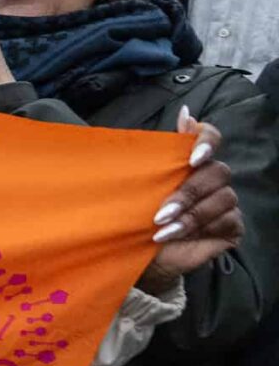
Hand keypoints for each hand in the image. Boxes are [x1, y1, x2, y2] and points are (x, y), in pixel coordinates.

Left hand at [140, 112, 241, 291]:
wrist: (133, 253)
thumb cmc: (134, 214)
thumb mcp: (139, 182)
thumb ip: (160, 150)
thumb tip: (186, 112)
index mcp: (189, 161)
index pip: (210, 136)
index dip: (206, 141)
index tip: (192, 158)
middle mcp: (211, 178)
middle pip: (217, 171)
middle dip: (188, 192)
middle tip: (161, 212)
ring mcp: (224, 202)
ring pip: (223, 197)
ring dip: (190, 214)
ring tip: (162, 227)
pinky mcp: (232, 227)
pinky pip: (228, 221)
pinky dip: (199, 228)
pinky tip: (175, 236)